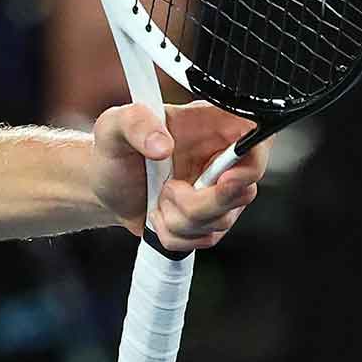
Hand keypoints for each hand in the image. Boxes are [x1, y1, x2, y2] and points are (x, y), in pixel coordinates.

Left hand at [90, 100, 267, 249]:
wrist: (103, 185)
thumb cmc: (114, 150)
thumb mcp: (113, 125)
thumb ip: (135, 122)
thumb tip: (163, 146)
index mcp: (212, 126)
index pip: (258, 140)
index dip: (251, 164)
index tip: (225, 178)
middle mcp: (223, 160)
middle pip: (243, 192)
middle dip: (200, 201)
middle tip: (168, 188)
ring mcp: (220, 193)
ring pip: (221, 221)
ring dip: (178, 216)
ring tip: (158, 195)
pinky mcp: (210, 221)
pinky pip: (203, 239)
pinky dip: (174, 233)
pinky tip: (159, 213)